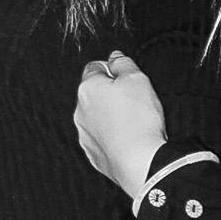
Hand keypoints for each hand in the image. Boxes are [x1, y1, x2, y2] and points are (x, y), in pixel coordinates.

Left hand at [75, 50, 166, 199]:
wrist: (140, 161)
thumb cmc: (139, 119)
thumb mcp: (137, 79)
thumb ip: (123, 64)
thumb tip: (115, 58)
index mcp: (87, 89)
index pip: (95, 68)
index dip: (112, 69)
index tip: (127, 77)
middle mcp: (80, 112)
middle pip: (95, 94)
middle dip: (112, 94)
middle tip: (135, 100)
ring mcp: (85, 134)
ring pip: (97, 117)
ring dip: (111, 116)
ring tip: (134, 122)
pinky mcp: (93, 154)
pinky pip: (102, 138)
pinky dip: (113, 136)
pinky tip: (129, 138)